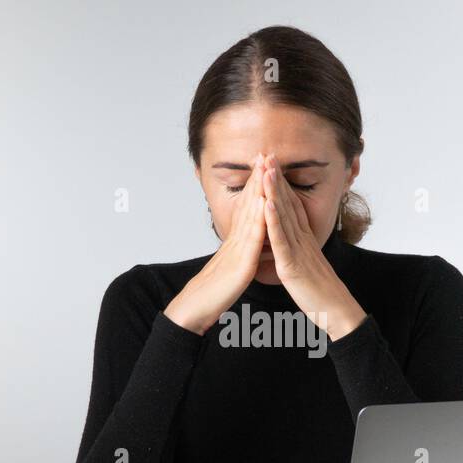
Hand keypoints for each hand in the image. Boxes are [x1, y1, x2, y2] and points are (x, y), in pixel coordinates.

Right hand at [164, 153, 267, 334]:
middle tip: (266, 153)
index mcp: (237, 240)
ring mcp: (237, 249)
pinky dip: (259, 220)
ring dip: (259, 190)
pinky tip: (266, 205)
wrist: (196, 309)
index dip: (257, 185)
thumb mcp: (234, 266)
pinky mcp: (241, 264)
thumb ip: (242, 252)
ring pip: (250, 214)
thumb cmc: (214, 291)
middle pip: (249, 203)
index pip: (249, 207)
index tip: (265, 164)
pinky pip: (251, 239)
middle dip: (259, 178)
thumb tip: (252, 243)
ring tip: (266, 168)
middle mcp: (236, 239)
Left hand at [262, 153, 366, 340]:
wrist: (337, 311)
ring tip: (265, 168)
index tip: (271, 164)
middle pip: (288, 204)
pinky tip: (267, 204)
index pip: (291, 206)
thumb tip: (291, 243)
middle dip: (276, 179)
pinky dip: (274, 221)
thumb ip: (299, 251)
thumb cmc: (321, 293)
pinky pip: (282, 240)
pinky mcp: (293, 265)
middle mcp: (302, 239)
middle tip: (267, 154)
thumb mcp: (307, 265)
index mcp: (304, 240)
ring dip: (273, 191)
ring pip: (284, 216)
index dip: (281, 184)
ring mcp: (298, 250)